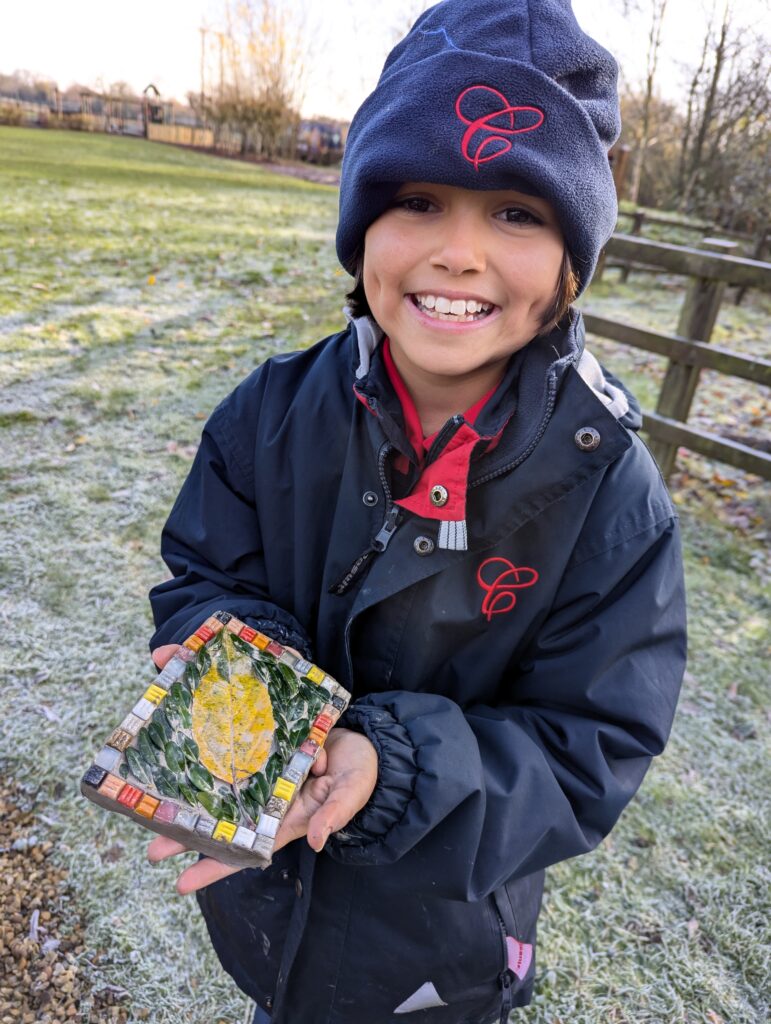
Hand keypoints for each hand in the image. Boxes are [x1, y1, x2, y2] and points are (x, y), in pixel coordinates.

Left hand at [148, 636, 378, 893]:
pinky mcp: (266, 752)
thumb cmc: (360, 774)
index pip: (245, 851)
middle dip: (188, 836)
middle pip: (222, 823)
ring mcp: (264, 778)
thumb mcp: (351, 794)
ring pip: (221, 790)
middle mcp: (267, 803)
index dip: (214, 869)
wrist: (365, 741)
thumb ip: (335, 815)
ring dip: (193, 795)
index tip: (180, 885)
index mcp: (286, 820)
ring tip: (157, 800)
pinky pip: (238, 757)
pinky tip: (191, 754)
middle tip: (151, 848)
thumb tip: (318, 840)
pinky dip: (220, 757)